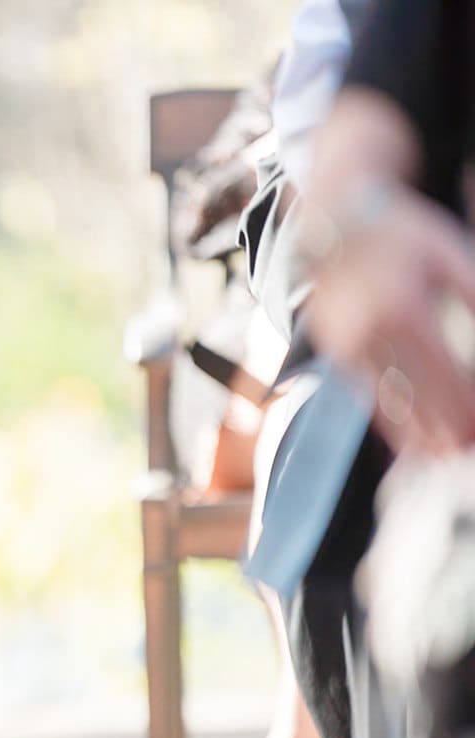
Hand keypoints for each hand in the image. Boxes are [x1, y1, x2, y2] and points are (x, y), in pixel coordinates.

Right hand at [306, 188, 474, 455]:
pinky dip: (389, 422)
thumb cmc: (401, 233)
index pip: (444, 372)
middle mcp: (370, 334)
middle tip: (466, 452)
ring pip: (387, 403)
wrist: (334, 222)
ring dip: (417, 435)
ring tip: (445, 456)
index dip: (465, 405)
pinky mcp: (336, 351)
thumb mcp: (449, 254)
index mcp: (404, 308)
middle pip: (415, 396)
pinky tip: (409, 440)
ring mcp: (348, 346)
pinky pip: (365, 395)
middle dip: (446, 428)